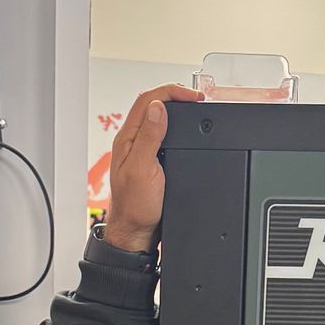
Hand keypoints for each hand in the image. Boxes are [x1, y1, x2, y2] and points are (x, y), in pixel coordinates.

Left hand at [104, 84, 200, 255]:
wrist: (136, 232)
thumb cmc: (135, 207)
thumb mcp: (142, 169)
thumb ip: (149, 137)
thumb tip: (159, 109)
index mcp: (127, 139)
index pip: (148, 101)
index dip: (172, 92)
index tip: (193, 97)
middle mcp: (132, 141)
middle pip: (152, 104)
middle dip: (175, 95)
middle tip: (197, 99)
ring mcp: (140, 150)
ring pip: (157, 118)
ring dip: (175, 109)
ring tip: (193, 108)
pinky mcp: (150, 160)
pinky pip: (161, 134)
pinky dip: (175, 126)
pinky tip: (185, 131)